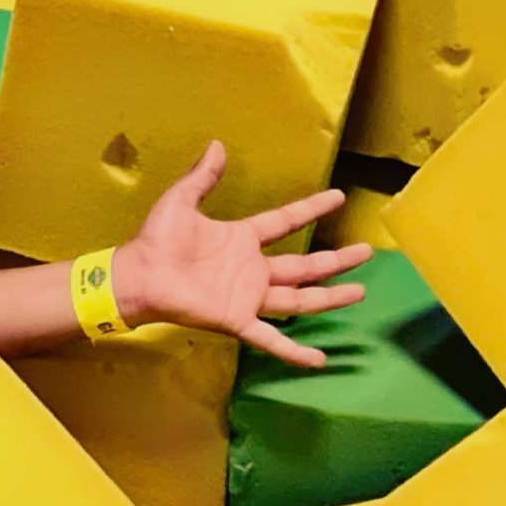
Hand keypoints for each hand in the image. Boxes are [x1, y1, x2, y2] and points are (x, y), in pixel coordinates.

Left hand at [113, 141, 367, 369]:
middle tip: (367, 252)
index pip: (285, 221)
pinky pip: (271, 338)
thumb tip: (217, 145)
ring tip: (360, 293)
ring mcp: (248, 297)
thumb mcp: (181, 201)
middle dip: (336, 261)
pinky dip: (294, 351)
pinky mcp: (237, 320)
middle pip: (304, 265)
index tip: (338, 198)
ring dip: (329, 298)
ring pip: (299, 299)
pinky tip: (320, 360)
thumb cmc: (157, 240)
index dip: (311, 209)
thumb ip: (202, 176)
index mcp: (242, 238)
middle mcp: (252, 269)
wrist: (137, 276)